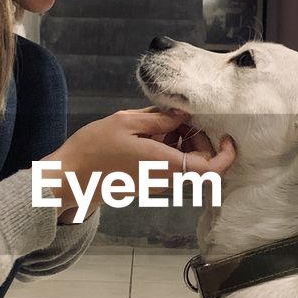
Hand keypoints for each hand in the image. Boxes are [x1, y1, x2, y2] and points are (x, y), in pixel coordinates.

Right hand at [39, 106, 236, 218]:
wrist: (70, 177)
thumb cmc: (94, 148)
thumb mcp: (126, 122)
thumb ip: (159, 118)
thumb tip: (184, 114)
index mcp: (165, 164)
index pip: (210, 170)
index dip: (225, 155)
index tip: (227, 137)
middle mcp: (166, 178)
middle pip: (201, 163)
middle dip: (200, 138)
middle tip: (179, 118)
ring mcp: (157, 182)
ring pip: (185, 162)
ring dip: (181, 141)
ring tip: (158, 122)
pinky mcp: (147, 181)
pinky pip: (169, 164)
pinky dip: (168, 146)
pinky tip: (149, 132)